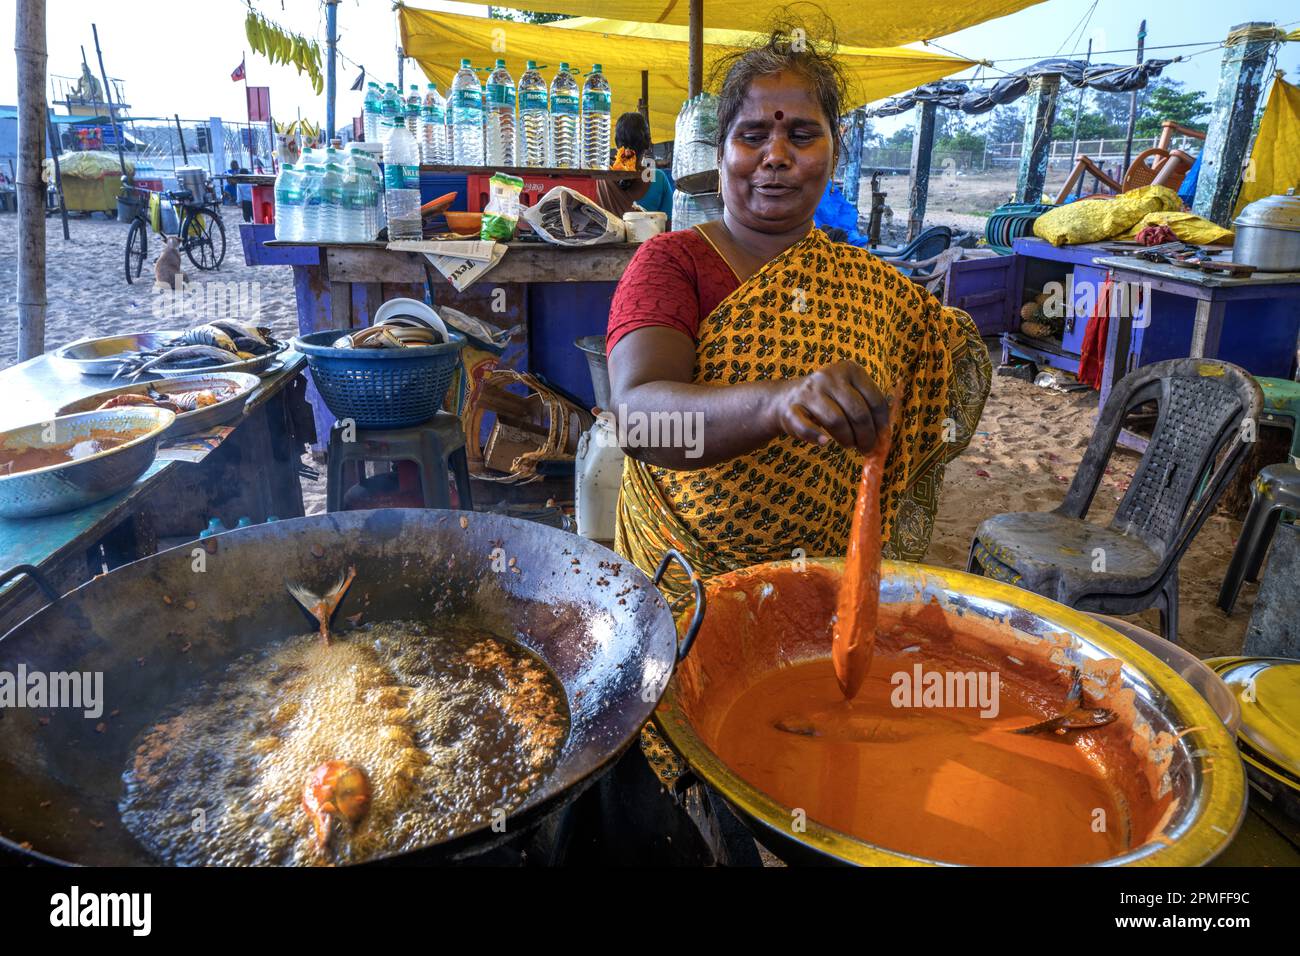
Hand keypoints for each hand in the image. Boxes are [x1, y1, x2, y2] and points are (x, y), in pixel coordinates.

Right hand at [768, 361, 890, 453]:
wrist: (786, 398)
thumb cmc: (827, 399)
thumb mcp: (848, 392)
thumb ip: (867, 406)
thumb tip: (885, 434)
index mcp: (850, 370)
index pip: (875, 400)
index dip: (881, 424)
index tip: (881, 438)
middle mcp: (830, 376)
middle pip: (858, 412)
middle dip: (866, 436)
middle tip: (865, 448)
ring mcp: (809, 391)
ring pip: (837, 421)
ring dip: (847, 439)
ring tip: (848, 444)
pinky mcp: (792, 408)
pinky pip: (807, 428)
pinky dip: (817, 438)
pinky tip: (824, 442)